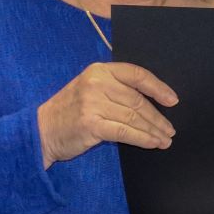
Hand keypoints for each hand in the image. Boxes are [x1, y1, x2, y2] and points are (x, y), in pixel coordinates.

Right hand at [37, 62, 177, 167]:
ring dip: (153, 130)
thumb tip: (152, 101)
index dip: (158, 88)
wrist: (41, 130)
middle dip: (158, 117)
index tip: (173, 100)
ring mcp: (93, 103)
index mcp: (100, 70)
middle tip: (170, 129)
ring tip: (165, 139)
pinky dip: (142, 138)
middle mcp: (97, 83)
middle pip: (138, 100)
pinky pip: (125, 131)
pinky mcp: (92, 124)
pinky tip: (152, 143)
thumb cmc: (70, 111)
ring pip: (134, 117)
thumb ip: (116, 88)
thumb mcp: (90, 88)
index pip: (136, 74)